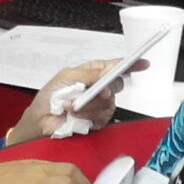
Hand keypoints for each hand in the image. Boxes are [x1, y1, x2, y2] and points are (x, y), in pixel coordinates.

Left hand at [9, 58, 133, 144]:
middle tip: (96, 92)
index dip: (130, 64)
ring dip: (89, 105)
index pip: (115, 67)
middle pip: (116, 85)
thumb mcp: (66, 77)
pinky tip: (76, 115)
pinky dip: (88, 116)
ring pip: (109, 103)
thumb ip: (88, 74)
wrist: (41, 120)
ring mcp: (98, 105)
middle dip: (105, 89)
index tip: (142, 63)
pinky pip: (103, 118)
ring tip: (73, 106)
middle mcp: (98, 88)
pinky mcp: (96, 120)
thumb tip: (106, 73)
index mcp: (92, 73)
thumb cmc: (50, 97)